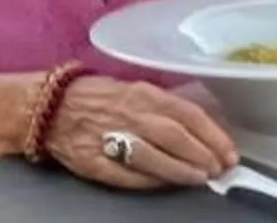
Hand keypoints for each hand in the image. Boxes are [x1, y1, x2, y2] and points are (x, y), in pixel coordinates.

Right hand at [45, 76, 236, 189]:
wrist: (47, 107)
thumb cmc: (97, 97)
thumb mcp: (134, 90)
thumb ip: (164, 107)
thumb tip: (200, 128)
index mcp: (143, 93)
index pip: (188, 114)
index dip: (212, 135)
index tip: (229, 152)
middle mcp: (129, 114)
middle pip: (175, 136)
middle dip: (202, 155)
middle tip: (219, 169)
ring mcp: (110, 138)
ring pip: (154, 157)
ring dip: (181, 171)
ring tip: (199, 179)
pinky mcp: (93, 161)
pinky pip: (127, 175)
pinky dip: (150, 182)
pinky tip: (165, 185)